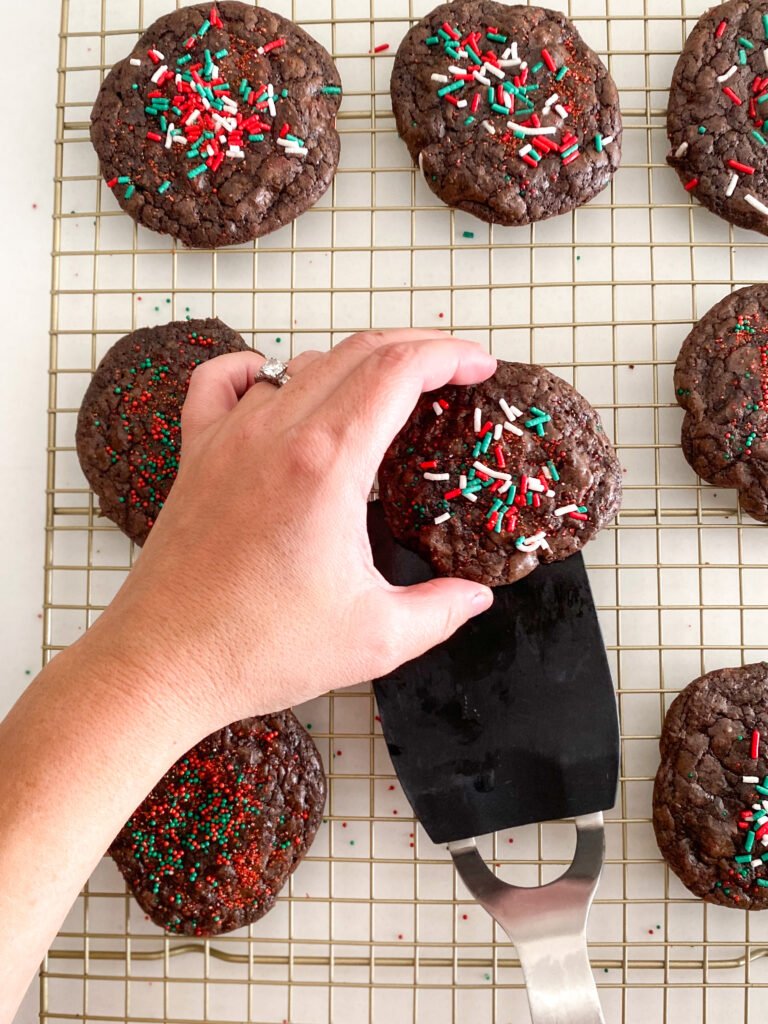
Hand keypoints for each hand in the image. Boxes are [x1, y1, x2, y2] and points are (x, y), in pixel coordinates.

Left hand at [98, 329, 496, 731]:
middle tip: (450, 371)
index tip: (478, 366)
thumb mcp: (375, 637)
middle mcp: (275, 434)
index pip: (397, 371)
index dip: (448, 355)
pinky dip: (256, 368)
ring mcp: (228, 438)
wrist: (164, 662)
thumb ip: (440, 610)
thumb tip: (475, 596)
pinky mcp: (196, 455)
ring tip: (384, 391)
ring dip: (351, 364)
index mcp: (326, 465)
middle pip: (356, 353)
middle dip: (414, 349)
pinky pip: (219, 381)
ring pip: (299, 364)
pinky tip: (276, 383)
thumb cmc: (256, 649)